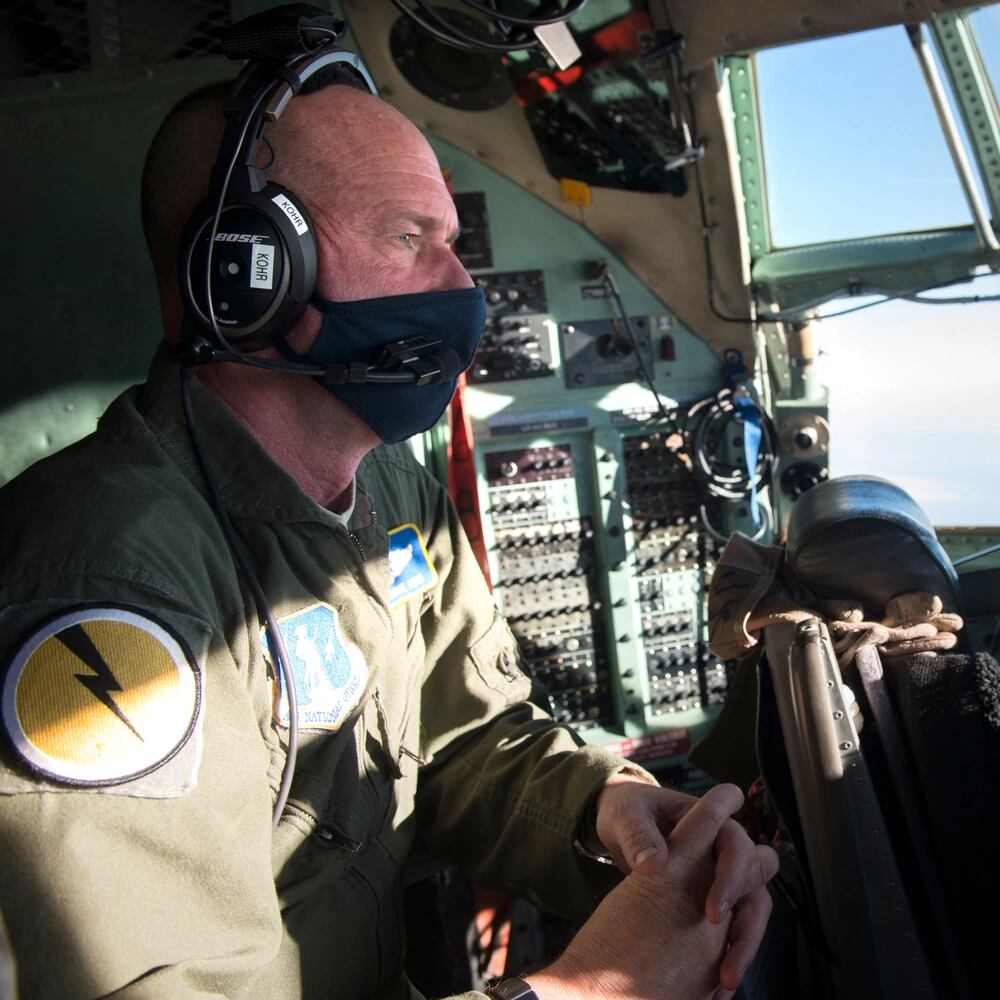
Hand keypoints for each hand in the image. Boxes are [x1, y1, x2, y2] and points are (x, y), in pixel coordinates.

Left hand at [591, 775, 776, 995]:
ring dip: (743, 943)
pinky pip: (731, 926)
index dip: (732, 875)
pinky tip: (715, 986)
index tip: (713, 912)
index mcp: (708, 820)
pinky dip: (728, 952)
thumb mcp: (625, 815)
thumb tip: (656, 864)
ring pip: (750, 908)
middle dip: (746, 916)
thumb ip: (637, 836)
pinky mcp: (709, 897)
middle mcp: (721, 848)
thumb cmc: (626, 812)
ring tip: (725, 980)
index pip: (736, 843)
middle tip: (723, 950)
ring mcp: (718, 874)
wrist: (619, 821)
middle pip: (756, 879)